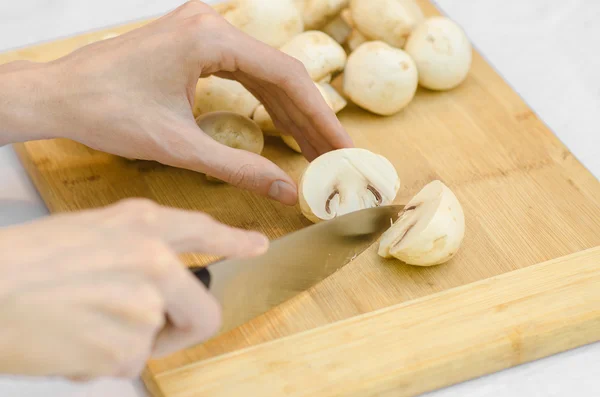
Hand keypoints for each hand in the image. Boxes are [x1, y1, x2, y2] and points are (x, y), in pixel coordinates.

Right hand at [0, 198, 267, 378]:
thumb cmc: (22, 263)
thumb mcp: (88, 234)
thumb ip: (134, 251)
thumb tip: (159, 286)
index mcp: (141, 224)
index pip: (203, 230)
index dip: (234, 239)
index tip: (257, 246)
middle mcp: (154, 259)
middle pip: (204, 311)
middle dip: (180, 328)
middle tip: (144, 331)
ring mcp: (146, 303)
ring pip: (153, 341)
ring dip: (120, 343)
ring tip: (77, 325)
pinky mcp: (128, 346)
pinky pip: (127, 364)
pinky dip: (99, 362)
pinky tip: (68, 342)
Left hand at [25, 1, 352, 204]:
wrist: (60, 95)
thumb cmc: (106, 112)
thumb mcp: (179, 147)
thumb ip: (239, 169)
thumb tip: (285, 191)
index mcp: (209, 38)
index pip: (285, 77)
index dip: (320, 117)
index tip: (343, 147)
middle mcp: (212, 24)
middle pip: (281, 75)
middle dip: (310, 119)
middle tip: (337, 155)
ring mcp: (204, 30)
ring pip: (265, 74)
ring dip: (291, 113)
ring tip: (317, 150)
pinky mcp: (196, 43)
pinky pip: (244, 73)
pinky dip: (266, 103)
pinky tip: (284, 130)